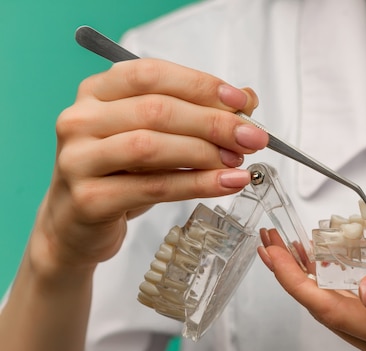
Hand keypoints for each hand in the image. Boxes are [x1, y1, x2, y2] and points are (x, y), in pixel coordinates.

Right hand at [39, 59, 267, 271]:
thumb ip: (196, 114)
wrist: (77, 225)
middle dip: (213, 123)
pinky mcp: (88, 199)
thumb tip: (248, 101)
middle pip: (156, 110)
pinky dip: (197, 185)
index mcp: (96, 92)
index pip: (152, 74)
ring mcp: (79, 159)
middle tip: (252, 138)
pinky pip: (154, 187)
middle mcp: (80, 119)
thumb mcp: (156, 137)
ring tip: (239, 162)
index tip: (241, 102)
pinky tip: (226, 184)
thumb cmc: (120, 175)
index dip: (200, 85)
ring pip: (151, 146)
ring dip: (205, 153)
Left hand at [258, 231, 365, 350]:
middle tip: (273, 243)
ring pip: (339, 316)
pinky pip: (356, 316)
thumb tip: (365, 289)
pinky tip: (323, 268)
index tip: (274, 254)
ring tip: (288, 251)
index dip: (296, 282)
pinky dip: (334, 290)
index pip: (334, 311)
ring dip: (311, 284)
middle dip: (295, 279)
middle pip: (329, 315)